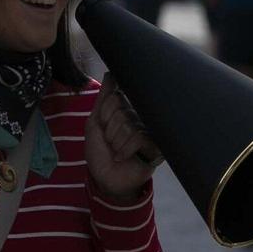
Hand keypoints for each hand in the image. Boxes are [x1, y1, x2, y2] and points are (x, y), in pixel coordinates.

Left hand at [85, 73, 162, 200]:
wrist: (105, 179)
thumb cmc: (100, 151)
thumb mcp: (95, 122)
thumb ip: (104, 98)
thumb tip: (111, 73)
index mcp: (126, 109)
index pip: (115, 97)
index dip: (104, 115)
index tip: (103, 128)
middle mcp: (140, 117)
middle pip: (122, 111)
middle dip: (110, 131)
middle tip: (111, 143)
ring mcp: (149, 131)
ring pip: (129, 124)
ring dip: (116, 143)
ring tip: (117, 152)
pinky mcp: (157, 145)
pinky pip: (139, 137)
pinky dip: (125, 150)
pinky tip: (123, 158)